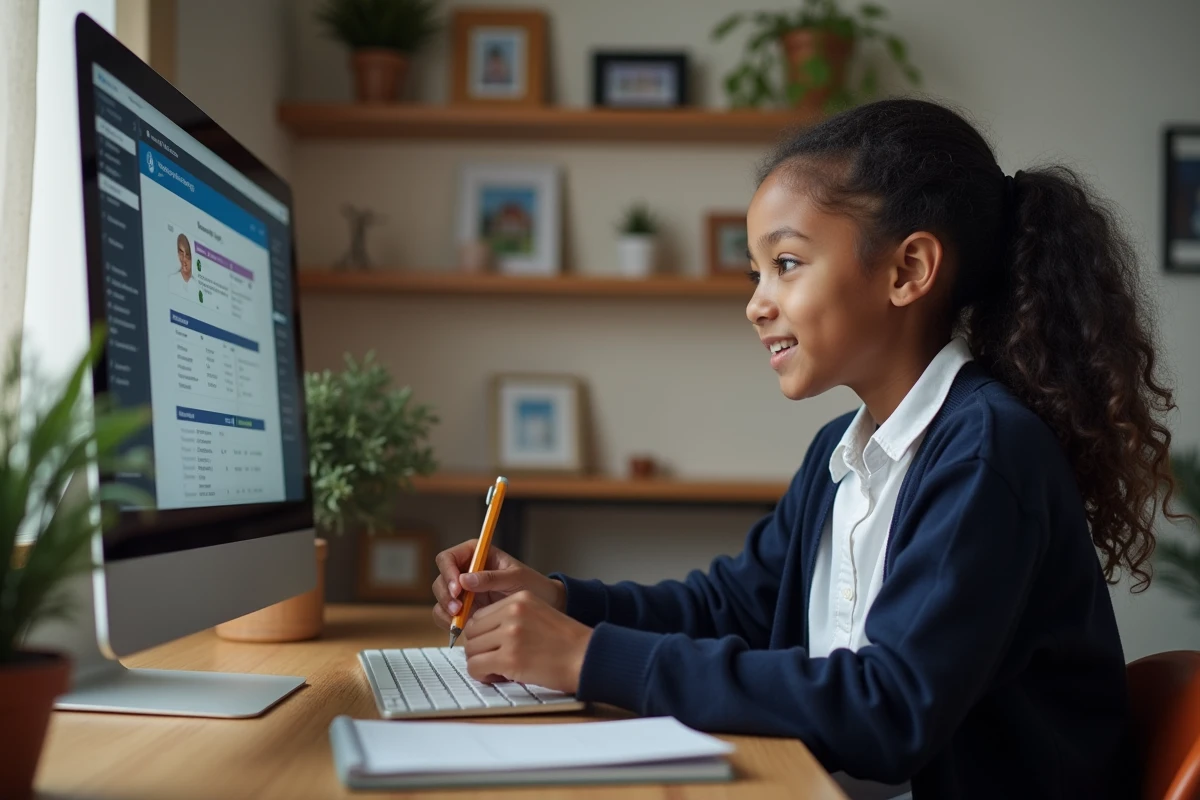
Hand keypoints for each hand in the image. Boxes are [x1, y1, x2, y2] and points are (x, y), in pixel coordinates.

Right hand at [431, 540, 565, 630]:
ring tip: (460, 620)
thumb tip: (464, 580)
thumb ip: (491, 578)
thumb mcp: (515, 577)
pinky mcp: (465, 610)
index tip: (457, 587)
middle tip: (458, 608)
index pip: (448, 558)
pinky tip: (460, 627)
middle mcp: (465, 571)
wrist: (543, 605)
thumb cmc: (532, 584)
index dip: (448, 571)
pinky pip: (446, 615)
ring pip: (440, 598)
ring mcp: (463, 592)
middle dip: (445, 594)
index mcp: (476, 554)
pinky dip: (448, 622)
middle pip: (441, 578)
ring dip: (445, 608)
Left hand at [462, 590, 592, 692]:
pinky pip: (476, 667)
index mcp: (520, 599)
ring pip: (471, 650)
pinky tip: (498, 677)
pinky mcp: (509, 658)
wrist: (587, 658)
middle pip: (472, 632)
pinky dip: (482, 675)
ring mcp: (510, 634)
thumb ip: (512, 618)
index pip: (480, 615)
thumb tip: (483, 635)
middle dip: (479, 649)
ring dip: (480, 663)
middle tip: (493, 660)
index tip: (492, 646)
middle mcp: (512, 612)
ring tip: (498, 670)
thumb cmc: (567, 643)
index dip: (482, 635)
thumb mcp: (539, 615)